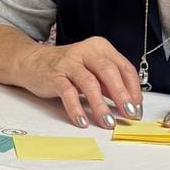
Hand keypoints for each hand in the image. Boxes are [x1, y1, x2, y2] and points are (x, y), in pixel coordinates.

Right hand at [14, 37, 141, 127]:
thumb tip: (129, 104)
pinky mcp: (54, 75)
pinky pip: (68, 93)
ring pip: (90, 83)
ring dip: (100, 105)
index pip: (124, 68)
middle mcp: (87, 51)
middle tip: (128, 114)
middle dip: (121, 95)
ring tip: (107, 122)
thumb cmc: (68, 68)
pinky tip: (82, 121)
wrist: (33, 61)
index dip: (133, 89)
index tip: (136, 108)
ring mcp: (70, 62)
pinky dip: (76, 108)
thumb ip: (110, 84)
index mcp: (101, 48)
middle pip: (109, 72)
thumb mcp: (93, 71)